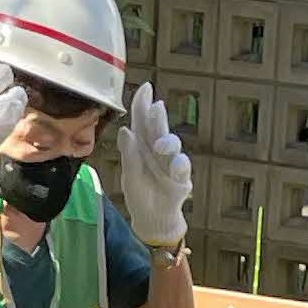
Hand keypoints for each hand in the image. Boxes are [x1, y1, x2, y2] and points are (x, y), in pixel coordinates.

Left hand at [116, 84, 191, 248]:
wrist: (152, 220)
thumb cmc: (140, 194)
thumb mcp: (129, 174)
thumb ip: (128, 153)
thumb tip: (125, 130)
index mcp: (142, 146)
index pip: (142, 121)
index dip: (143, 104)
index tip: (146, 87)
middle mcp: (158, 150)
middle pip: (159, 128)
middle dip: (158, 117)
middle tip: (156, 105)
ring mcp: (171, 163)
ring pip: (173, 145)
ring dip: (168, 142)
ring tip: (160, 146)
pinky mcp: (181, 179)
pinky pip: (182, 168)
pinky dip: (179, 165)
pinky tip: (175, 165)